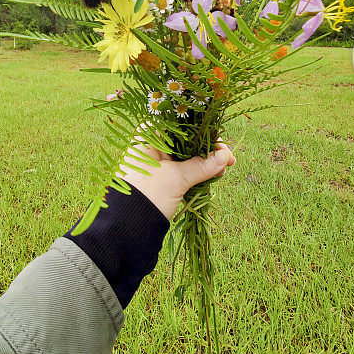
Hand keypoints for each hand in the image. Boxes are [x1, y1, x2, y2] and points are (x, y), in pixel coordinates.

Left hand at [119, 140, 235, 219]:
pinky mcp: (161, 175)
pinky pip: (183, 167)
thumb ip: (202, 166)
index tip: (222, 146)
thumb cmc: (146, 195)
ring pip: (187, 154)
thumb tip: (225, 157)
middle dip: (209, 149)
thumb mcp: (176, 179)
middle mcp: (151, 142)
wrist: (125, 228)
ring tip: (225, 168)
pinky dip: (198, 170)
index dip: (205, 132)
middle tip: (229, 159)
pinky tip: (215, 173)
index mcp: (148, 134)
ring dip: (206, 160)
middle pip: (187, 139)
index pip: (182, 125)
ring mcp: (156, 159)